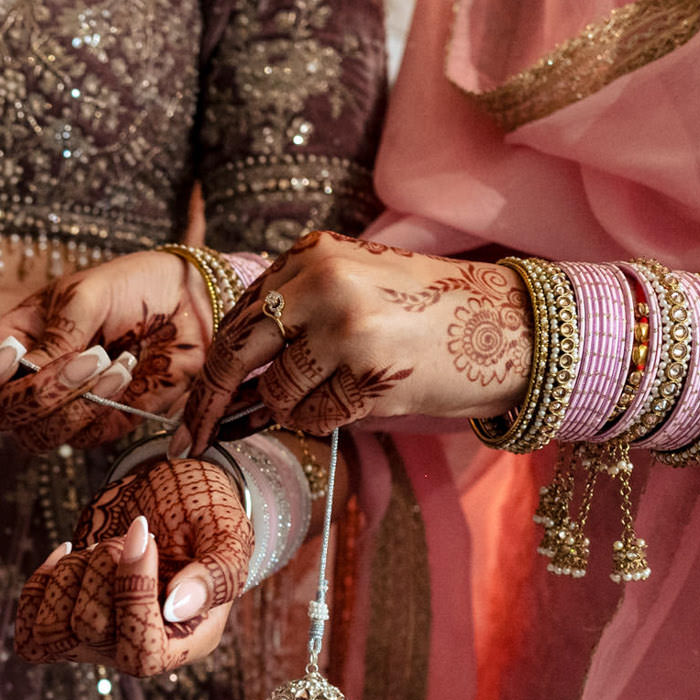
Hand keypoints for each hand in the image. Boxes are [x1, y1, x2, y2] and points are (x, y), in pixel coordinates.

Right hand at [0, 250, 208, 449]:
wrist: (190, 304)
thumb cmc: (131, 287)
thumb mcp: (84, 296)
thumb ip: (52, 339)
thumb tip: (27, 374)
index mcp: (5, 345)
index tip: (6, 360)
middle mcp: (22, 384)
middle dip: (40, 391)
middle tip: (89, 354)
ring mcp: (59, 409)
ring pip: (36, 436)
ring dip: (74, 402)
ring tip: (113, 360)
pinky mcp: (96, 426)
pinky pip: (79, 438)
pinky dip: (101, 407)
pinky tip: (126, 371)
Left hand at [14, 457, 251, 673]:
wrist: (169, 502)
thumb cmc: (205, 516)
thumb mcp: (228, 534)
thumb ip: (217, 572)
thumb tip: (176, 606)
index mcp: (185, 641)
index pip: (142, 653)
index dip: (132, 597)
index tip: (146, 537)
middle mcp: (138, 651)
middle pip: (89, 629)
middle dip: (103, 566)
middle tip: (134, 533)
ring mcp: (97, 643)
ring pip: (52, 630)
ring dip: (72, 572)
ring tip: (106, 545)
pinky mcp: (66, 624)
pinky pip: (29, 631)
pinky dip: (40, 585)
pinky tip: (67, 553)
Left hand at [176, 232, 529, 453]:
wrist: (512, 327)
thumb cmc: (429, 317)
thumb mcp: (353, 291)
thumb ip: (292, 319)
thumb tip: (223, 387)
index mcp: (310, 255)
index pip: (237, 319)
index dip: (208, 374)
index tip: (187, 416)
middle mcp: (319, 279)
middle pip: (234, 353)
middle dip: (207, 407)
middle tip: (191, 444)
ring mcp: (342, 321)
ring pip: (275, 394)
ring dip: (296, 410)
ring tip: (343, 392)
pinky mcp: (366, 364)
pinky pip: (313, 416)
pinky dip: (327, 421)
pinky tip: (366, 397)